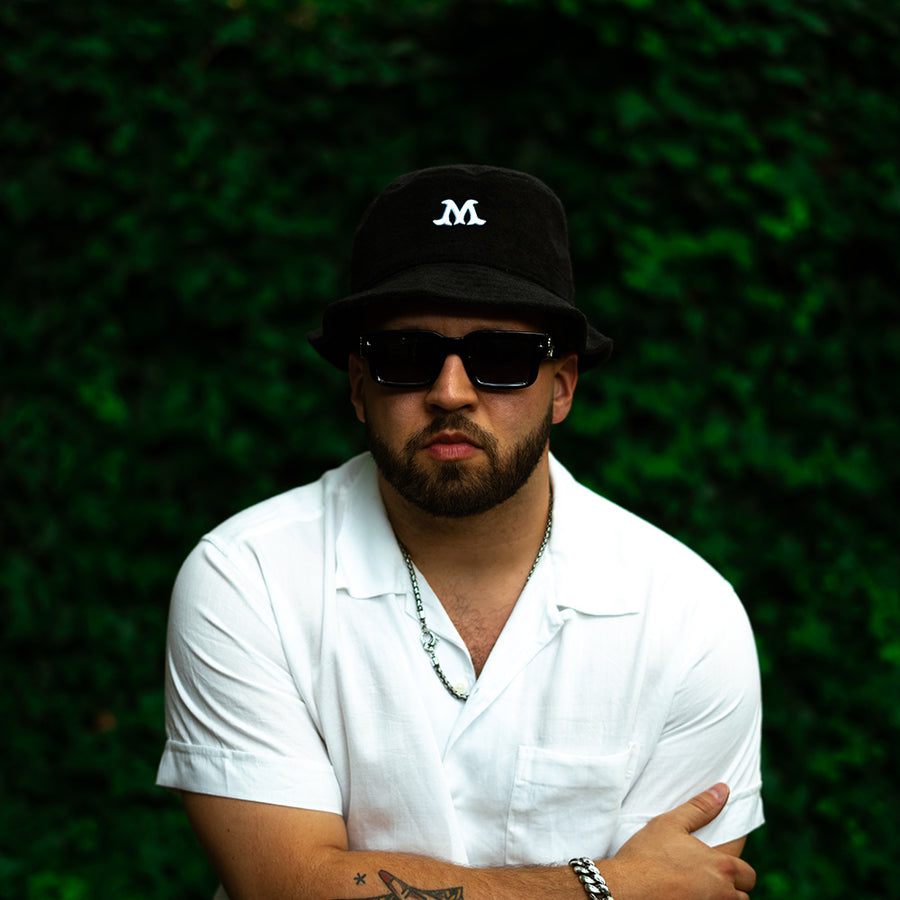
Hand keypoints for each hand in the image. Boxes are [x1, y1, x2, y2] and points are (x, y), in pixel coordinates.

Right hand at [605, 784, 756, 899]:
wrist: (626, 890)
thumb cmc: (647, 855)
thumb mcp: (671, 824)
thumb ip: (700, 808)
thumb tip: (722, 790)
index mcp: (721, 867)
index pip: (748, 874)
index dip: (738, 867)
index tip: (723, 860)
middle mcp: (722, 894)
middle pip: (742, 895)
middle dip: (731, 885)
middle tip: (709, 873)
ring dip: (719, 897)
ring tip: (698, 885)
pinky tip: (686, 894)